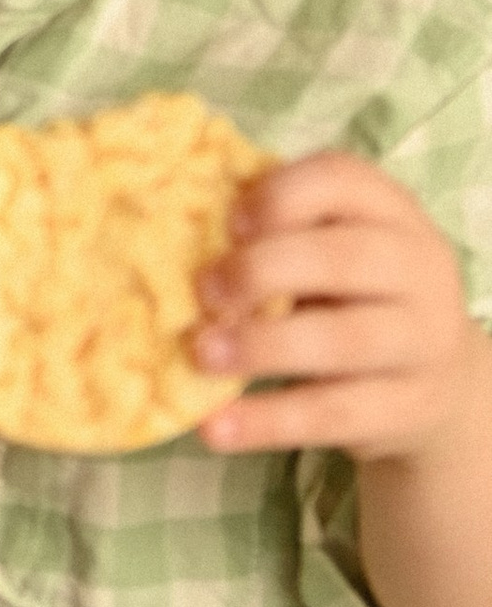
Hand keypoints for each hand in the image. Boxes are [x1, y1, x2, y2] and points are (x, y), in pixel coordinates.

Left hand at [194, 153, 489, 461]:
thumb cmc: (353, 295)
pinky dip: (269, 421)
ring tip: (203, 354)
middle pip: (344, 258)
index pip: (342, 180)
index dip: (279, 197)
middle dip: (263, 271)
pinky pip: (334, 413)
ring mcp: (421, 340)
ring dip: (263, 347)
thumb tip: (169, 235)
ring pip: (343, 340)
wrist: (439, 380)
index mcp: (389, 211)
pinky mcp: (408, 407)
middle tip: (204, 292)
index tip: (227, 224)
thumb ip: (275, 236)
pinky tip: (216, 426)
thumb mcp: (331, 249)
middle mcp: (418, 268)